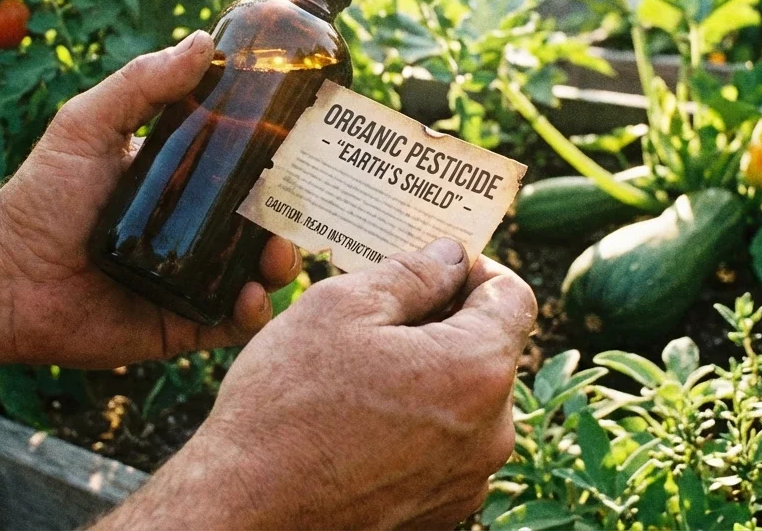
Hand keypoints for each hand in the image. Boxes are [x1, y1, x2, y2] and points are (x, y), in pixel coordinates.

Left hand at [0, 31, 300, 367]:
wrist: (3, 276)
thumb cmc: (40, 196)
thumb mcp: (88, 125)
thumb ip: (142, 83)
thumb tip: (202, 41)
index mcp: (180, 182)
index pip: (243, 169)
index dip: (279, 162)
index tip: (308, 149)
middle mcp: (191, 230)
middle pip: (261, 222)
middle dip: (290, 218)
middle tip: (303, 210)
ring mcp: (190, 279)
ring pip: (255, 273)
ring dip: (279, 265)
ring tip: (279, 255)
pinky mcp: (181, 325)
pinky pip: (230, 323)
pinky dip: (252, 313)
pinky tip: (253, 297)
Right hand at [101, 239, 537, 529]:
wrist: (247, 511)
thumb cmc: (287, 406)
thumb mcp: (338, 308)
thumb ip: (410, 274)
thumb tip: (449, 256)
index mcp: (477, 369)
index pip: (514, 296)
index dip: (475, 270)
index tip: (433, 269)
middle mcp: (490, 432)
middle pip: (489, 351)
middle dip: (443, 326)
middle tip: (377, 321)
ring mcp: (468, 480)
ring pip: (465, 403)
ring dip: (427, 379)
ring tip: (358, 378)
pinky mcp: (441, 512)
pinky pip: (443, 450)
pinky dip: (415, 429)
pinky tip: (358, 426)